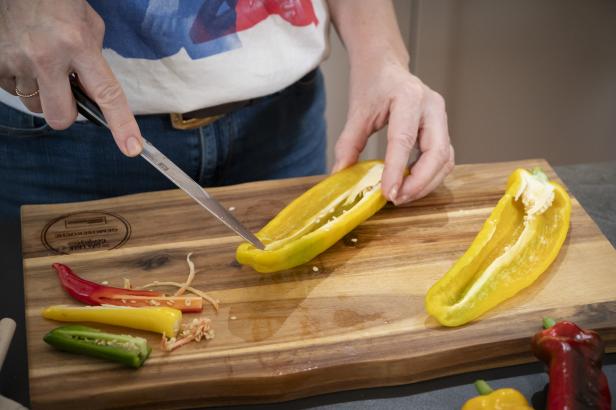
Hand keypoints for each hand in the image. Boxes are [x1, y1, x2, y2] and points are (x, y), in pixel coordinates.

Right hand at [0, 0, 142, 155]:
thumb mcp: (89, 26)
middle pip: (61, 117)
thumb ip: (95, 62)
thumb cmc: (57, 3)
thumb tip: (94, 93)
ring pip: (35, 107)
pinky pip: (12, 92)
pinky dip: (21, 82)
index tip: (131, 146)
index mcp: (79, 46)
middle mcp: (47, 57)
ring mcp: (18, 61)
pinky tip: (24, 60)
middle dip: (67, 112)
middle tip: (67, 92)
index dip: (122, 124)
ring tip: (42, 66)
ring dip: (42, 95)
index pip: (107, 94)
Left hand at [332, 59, 453, 204]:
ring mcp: (441, 117)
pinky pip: (444, 158)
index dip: (397, 170)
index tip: (387, 193)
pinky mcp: (442, 128)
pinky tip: (411, 185)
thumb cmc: (373, 84)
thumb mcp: (357, 112)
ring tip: (402, 196)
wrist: (386, 65)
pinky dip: (430, 176)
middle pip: (437, 152)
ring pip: (445, 159)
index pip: (404, 140)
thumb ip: (348, 144)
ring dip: (426, 183)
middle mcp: (431, 106)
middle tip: (396, 199)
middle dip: (419, 182)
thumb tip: (340, 174)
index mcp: (408, 97)